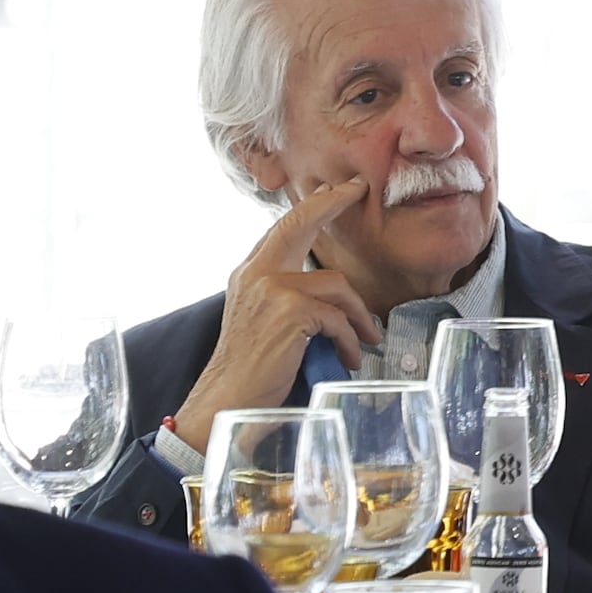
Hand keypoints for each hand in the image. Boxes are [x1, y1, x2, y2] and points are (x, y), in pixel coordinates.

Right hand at [172, 177, 384, 455]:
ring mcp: (272, 290)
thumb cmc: (250, 370)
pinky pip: (337, 317)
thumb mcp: (263, 321)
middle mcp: (256, 275)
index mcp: (248, 275)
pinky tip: (349, 358)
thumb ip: (285, 296)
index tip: (333, 189)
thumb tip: (328, 289)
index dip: (311, 207)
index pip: (281, 230)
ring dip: (359, 316)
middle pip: (299, 224)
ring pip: (336, 285)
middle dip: (331, 202)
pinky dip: (350, 340)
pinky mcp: (291, 311)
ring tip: (366, 339)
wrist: (225, 403)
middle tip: (357, 189)